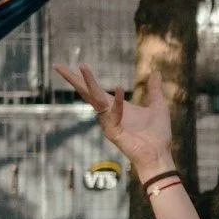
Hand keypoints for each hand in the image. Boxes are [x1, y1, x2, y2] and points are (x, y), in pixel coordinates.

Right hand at [54, 63, 173, 179]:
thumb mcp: (157, 105)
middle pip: (86, 93)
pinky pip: (113, 114)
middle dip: (72, 79)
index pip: (94, 90)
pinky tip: (119, 87)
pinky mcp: (113, 133)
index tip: (74, 64)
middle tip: (57, 65)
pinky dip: (117, 103)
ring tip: (83, 66)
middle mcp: (107, 113)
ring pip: (95, 99)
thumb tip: (157, 72)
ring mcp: (108, 123)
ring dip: (89, 82)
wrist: (160, 154)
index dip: (83, 78)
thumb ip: (154, 89)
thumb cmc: (157, 134)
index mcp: (114, 106)